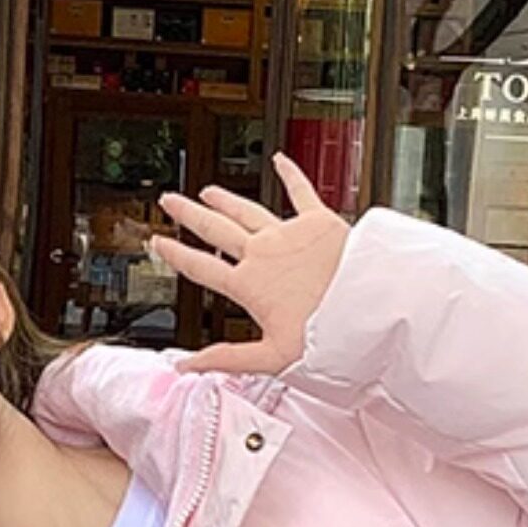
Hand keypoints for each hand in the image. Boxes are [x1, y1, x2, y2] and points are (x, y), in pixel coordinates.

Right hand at [152, 154, 349, 376]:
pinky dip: (290, 174)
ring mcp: (289, 234)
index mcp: (249, 285)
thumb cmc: (328, 335)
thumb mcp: (271, 357)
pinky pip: (301, 192)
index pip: (202, 267)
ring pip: (248, 211)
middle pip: (216, 229)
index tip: (159, 242)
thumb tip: (188, 367)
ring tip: (208, 190)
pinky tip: (280, 159)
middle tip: (170, 201)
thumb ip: (227, 358)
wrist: (368, 309)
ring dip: (226, 200)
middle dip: (189, 214)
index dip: (176, 254)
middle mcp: (263, 253)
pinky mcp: (319, 222)